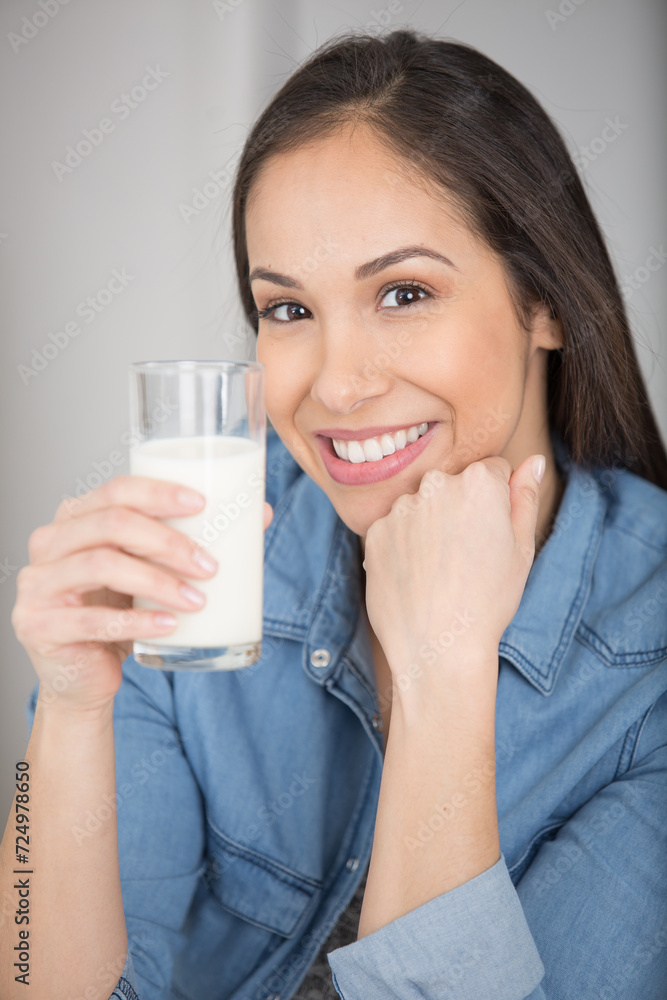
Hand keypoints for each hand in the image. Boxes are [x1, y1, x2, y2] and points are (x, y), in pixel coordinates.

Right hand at [11, 476, 272, 715]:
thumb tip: (260, 512)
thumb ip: (193, 541)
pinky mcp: (40, 626)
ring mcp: (38, 584)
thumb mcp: (153, 572)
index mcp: (74, 518)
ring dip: (158, 581)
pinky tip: (171, 627)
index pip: (115, 490)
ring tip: (197, 599)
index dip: (159, 492)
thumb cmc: (119, 611)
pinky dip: (138, 621)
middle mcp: (50, 543)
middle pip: (111, 524)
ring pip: (102, 565)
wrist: (84, 675)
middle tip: (210, 566)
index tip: (202, 504)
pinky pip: (92, 619)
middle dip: (168, 542)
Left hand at [362, 454, 543, 684]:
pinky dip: (403, 547)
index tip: (491, 536)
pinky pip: (394, 529)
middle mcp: (435, 485)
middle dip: (459, 510)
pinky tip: (416, 578)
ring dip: (429, 527)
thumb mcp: (522, 549)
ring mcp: (400, 508)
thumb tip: (532, 462)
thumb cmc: (488, 601)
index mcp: (479, 482)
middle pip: (452, 486)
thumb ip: (525, 497)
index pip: (491, 471)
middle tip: (466, 557)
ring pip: (421, 507)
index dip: (496, 504)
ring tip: (439, 572)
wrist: (438, 648)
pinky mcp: (375, 532)